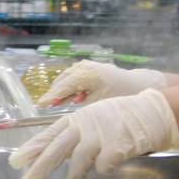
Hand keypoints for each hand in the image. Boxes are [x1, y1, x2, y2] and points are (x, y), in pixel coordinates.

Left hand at [8, 89, 178, 178]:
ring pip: (78, 160)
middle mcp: (85, 125)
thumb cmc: (121, 117)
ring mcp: (101, 135)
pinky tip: (108, 167)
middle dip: (40, 167)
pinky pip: (103, 165)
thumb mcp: (94, 118)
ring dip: (73, 176)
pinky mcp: (116, 145)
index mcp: (78, 118)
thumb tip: (55, 154)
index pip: (49, 134)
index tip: (15, 162)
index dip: (32, 149)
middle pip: (57, 148)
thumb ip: (76, 133)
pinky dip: (103, 169)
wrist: (152, 111)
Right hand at [38, 60, 165, 105]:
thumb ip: (80, 108)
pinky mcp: (90, 66)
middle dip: (55, 93)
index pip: (63, 87)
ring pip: (67, 77)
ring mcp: (87, 65)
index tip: (40, 105)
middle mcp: (85, 67)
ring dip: (62, 89)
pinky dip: (69, 85)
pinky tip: (70, 96)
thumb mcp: (99, 105)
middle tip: (47, 106)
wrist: (139, 84)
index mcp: (87, 76)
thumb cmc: (121, 97)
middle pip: (62, 81)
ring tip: (57, 102)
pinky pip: (74, 75)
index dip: (51, 97)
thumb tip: (65, 114)